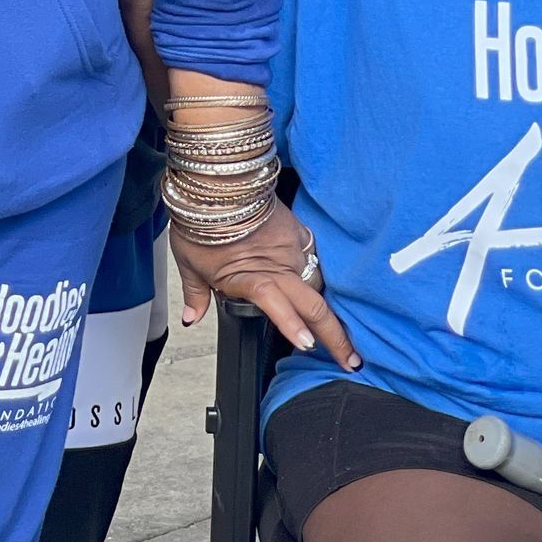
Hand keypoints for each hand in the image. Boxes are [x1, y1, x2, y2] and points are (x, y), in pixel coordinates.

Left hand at [173, 196, 359, 369]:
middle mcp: (277, 266)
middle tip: (352, 361)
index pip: (276, 306)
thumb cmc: (199, 220)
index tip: (309, 345)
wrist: (214, 180)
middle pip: (314, 305)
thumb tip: (191, 319)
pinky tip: (322, 286)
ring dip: (330, 307)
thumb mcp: (189, 262)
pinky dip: (318, 273)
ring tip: (344, 331)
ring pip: (318, 283)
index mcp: (249, 277)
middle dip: (336, 335)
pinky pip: (314, 257)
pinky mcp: (297, 230)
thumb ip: (196, 294)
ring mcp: (291, 249)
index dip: (293, 326)